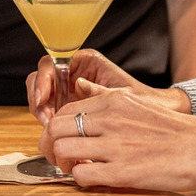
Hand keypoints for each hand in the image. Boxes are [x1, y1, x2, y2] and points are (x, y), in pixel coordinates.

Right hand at [26, 49, 190, 125]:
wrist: (156, 119)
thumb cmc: (145, 103)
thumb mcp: (125, 97)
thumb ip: (102, 90)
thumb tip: (79, 84)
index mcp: (85, 61)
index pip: (53, 62)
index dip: (43, 80)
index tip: (43, 98)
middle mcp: (73, 72)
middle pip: (41, 78)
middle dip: (39, 98)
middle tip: (46, 118)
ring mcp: (68, 89)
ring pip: (41, 94)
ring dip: (41, 111)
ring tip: (50, 128)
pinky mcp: (68, 106)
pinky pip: (49, 110)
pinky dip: (48, 121)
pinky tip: (56, 134)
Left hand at [38, 87, 195, 191]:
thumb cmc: (175, 129)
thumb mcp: (137, 101)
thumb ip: (105, 96)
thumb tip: (80, 85)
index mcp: (113, 101)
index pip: (65, 110)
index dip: (54, 126)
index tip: (58, 137)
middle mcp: (109, 120)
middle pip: (56, 128)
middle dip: (49, 144)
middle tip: (56, 155)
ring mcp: (114, 145)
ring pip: (63, 150)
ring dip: (62, 162)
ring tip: (72, 167)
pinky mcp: (122, 171)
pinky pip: (82, 174)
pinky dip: (79, 178)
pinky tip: (90, 178)